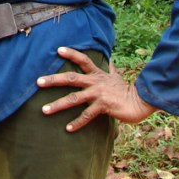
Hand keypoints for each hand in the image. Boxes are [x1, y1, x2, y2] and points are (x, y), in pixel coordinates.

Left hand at [37, 47, 156, 131]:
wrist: (140, 102)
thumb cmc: (126, 90)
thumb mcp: (117, 76)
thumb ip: (110, 68)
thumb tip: (110, 60)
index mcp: (97, 74)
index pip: (83, 59)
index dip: (71, 53)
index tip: (58, 49)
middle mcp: (95, 82)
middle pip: (71, 78)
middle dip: (53, 80)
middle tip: (38, 82)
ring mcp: (98, 94)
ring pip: (74, 98)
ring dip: (58, 105)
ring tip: (44, 110)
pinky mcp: (103, 106)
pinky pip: (87, 115)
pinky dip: (77, 122)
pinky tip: (68, 128)